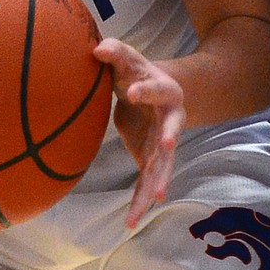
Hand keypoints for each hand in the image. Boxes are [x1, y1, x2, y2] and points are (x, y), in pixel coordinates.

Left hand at [95, 38, 184, 228]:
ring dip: (158, 181)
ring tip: (153, 200)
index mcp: (166, 91)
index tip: (130, 93)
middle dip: (170, 138)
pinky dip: (141, 201)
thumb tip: (96, 48)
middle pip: (173, 130)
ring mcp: (164, 143)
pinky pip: (148, 182)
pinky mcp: (152, 159)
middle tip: (167, 145)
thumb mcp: (127, 59)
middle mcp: (171, 119)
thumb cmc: (135, 72)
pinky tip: (131, 221)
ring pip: (164, 164)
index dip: (146, 91)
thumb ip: (114, 51)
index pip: (158, 89)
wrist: (147, 91)